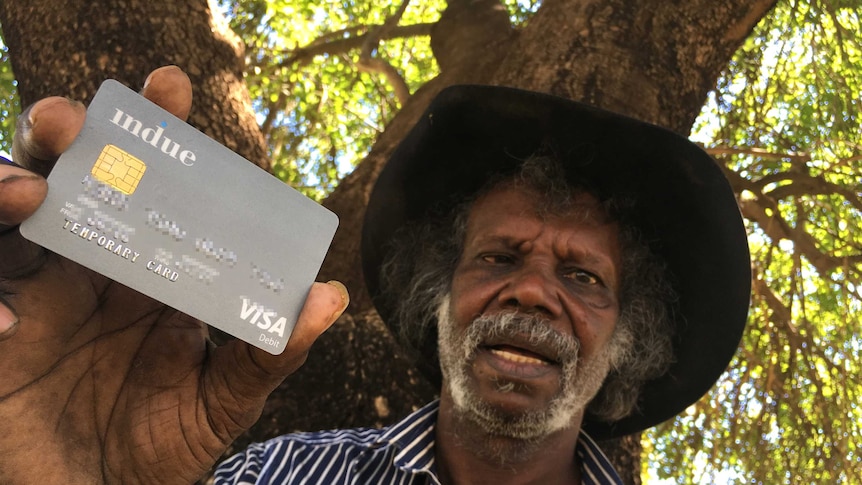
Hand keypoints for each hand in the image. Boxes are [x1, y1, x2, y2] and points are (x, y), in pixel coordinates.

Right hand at [0, 66, 348, 483]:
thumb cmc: (159, 454)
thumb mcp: (222, 402)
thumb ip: (267, 351)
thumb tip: (332, 296)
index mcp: (153, 274)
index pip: (156, 191)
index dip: (159, 138)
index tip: (172, 87)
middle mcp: (94, 272)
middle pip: (75, 181)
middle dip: (74, 140)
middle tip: (81, 119)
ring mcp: (38, 297)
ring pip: (11, 216)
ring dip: (9, 188)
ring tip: (32, 192)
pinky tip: (11, 328)